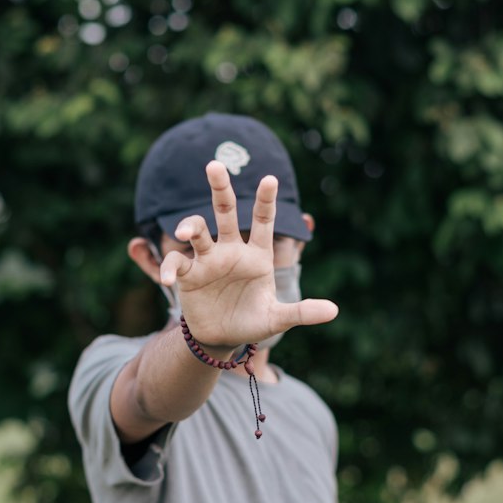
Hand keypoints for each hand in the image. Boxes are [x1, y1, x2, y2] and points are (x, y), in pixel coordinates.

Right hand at [160, 160, 337, 349]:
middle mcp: (231, 250)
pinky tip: (167, 280)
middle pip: (225, 211)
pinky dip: (169, 268)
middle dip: (220, 188)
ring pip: (197, 229)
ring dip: (190, 226)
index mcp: (256, 254)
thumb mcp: (278, 318)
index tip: (271, 179)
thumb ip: (302, 311)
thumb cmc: (252, 321)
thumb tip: (334, 311)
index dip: (266, 200)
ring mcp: (208, 260)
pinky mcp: (188, 275)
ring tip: (185, 233)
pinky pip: (176, 263)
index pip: (263, 220)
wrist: (223, 337)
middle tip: (214, 165)